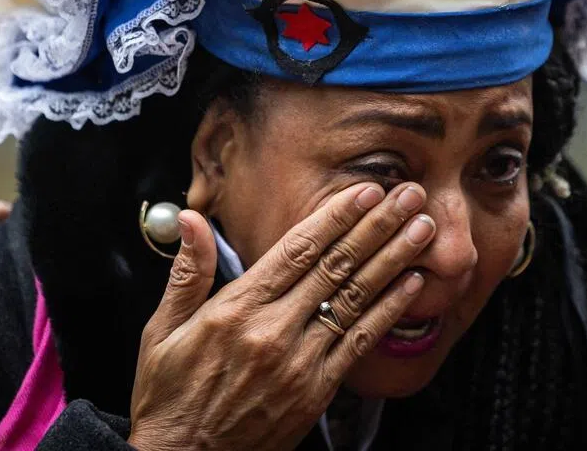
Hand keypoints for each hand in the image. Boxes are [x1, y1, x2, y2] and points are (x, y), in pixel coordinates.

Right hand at [128, 182, 434, 450]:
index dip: (336, 216)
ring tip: (423, 230)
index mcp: (236, 310)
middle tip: (410, 195)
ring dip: (394, 260)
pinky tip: (412, 285)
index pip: (297, 250)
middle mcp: (273, 331)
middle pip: (336, 266)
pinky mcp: (316, 391)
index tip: (365, 190)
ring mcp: (299, 362)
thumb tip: (189, 217)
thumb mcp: (163, 330)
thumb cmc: (171, 396)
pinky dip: (389, 311)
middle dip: (377, 226)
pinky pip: (359, 343)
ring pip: (356, 299)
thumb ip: (187, 272)